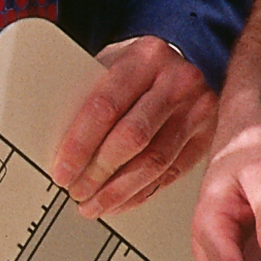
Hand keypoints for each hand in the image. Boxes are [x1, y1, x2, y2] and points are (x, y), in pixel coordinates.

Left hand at [51, 36, 218, 215]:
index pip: (105, 106)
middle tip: (76, 191)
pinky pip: (170, 174)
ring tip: (94, 204)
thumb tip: (52, 141)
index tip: (62, 170)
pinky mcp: (207, 136)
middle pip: (132, 138)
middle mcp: (177, 80)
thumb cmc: (137, 68)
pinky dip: (140, 193)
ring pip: (154, 162)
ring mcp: (198, 108)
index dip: (80, 145)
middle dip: (98, 173)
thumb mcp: (111, 65)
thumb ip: (87, 94)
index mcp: (145, 56)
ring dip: (118, 191)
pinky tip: (120, 200)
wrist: (180, 65)